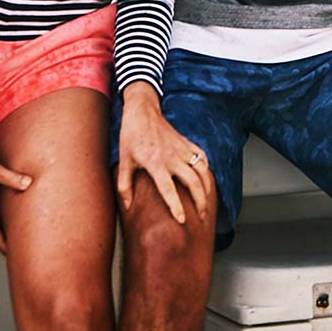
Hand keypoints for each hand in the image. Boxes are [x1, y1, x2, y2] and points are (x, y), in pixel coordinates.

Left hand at [115, 84, 210, 224]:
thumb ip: (124, 185)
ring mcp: (182, 149)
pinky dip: (206, 170)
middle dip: (200, 202)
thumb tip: (127, 206)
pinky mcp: (187, 143)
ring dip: (207, 189)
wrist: (142, 110)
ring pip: (202, 172)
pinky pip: (202, 158)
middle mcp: (172, 157)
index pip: (168, 189)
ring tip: (207, 203)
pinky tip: (206, 181)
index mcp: (155, 163)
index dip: (176, 206)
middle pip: (193, 183)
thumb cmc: (131, 136)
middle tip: (202, 218)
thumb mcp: (123, 160)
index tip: (182, 220)